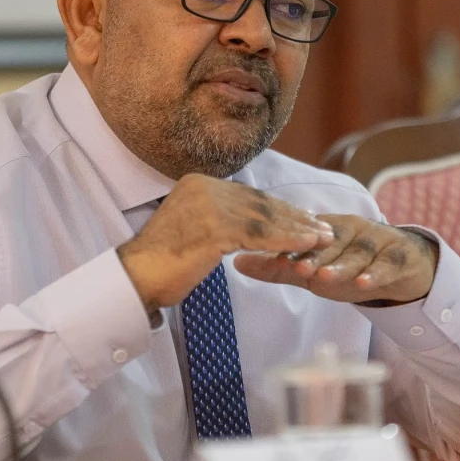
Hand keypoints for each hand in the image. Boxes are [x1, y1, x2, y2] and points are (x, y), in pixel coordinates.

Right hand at [118, 174, 334, 313]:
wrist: (137, 277)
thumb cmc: (164, 262)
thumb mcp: (192, 226)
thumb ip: (217, 216)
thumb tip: (245, 221)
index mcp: (198, 183)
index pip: (248, 195)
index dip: (280, 208)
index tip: (305, 217)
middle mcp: (204, 187)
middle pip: (260, 203)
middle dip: (294, 217)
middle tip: (322, 228)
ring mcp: (209, 206)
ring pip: (264, 218)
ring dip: (297, 229)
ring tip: (322, 239)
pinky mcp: (215, 229)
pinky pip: (259, 235)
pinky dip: (285, 241)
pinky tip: (304, 246)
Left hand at [233, 215, 438, 304]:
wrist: (402, 268)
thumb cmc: (349, 265)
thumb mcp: (312, 270)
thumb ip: (278, 267)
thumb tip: (237, 261)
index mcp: (327, 227)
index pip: (306, 233)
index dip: (291, 244)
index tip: (272, 257)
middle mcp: (352, 229)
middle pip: (332, 240)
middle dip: (314, 255)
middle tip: (297, 268)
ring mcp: (377, 241)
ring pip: (358, 252)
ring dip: (342, 264)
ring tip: (324, 276)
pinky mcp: (399, 256)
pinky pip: (387, 264)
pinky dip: (376, 274)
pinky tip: (363, 283)